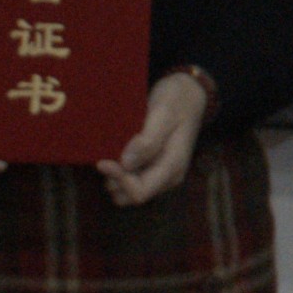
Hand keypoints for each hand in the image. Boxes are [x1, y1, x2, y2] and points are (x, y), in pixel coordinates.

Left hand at [103, 66, 213, 209]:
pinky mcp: (153, 170)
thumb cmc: (177, 100)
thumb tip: (127, 163)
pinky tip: (117, 152)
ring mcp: (161, 175)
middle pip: (130, 196)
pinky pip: (130, 181)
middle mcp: (168, 177)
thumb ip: (149, 140)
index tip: (103, 161)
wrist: (189, 95)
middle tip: (105, 155)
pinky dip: (119, 172)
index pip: (139, 192)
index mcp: (173, 167)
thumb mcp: (164, 113)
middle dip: (114, 180)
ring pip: (127, 192)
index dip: (118, 180)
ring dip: (115, 177)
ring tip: (111, 152)